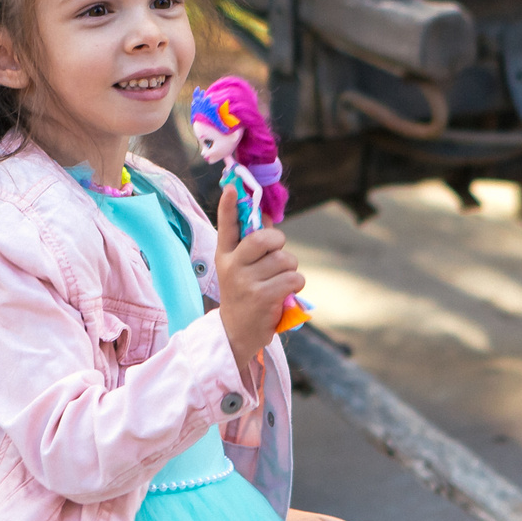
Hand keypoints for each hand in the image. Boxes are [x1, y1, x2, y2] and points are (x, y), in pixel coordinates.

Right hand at [216, 184, 306, 362]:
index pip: (226, 226)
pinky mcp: (262, 296)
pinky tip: (286, 293)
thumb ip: (252, 244)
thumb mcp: (241, 269)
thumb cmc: (244, 294)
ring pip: (285, 259)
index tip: (231, 187)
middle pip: (265, 238)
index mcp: (225, 255)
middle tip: (277, 257)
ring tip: (280, 281)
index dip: (229, 206)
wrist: (237, 333)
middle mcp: (232, 265)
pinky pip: (293, 278)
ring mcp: (245, 281)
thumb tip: (265, 215)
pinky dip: (296, 284)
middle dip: (279, 244)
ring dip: (290, 270)